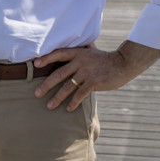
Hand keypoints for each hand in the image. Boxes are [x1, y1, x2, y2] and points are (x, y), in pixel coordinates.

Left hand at [33, 44, 147, 110]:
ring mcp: (87, 72)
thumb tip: (71, 51)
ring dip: (57, 97)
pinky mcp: (94, 82)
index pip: (59, 54)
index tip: (36, 64)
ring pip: (68, 86)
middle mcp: (80, 62)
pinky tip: (68, 109)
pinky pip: (80, 94)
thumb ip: (81, 53)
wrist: (124, 63)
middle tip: (36, 94)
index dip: (47, 58)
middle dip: (46, 85)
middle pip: (59, 74)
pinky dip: (73, 102)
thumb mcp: (92, 52)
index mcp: (78, 53)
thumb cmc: (106, 59)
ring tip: (49, 106)